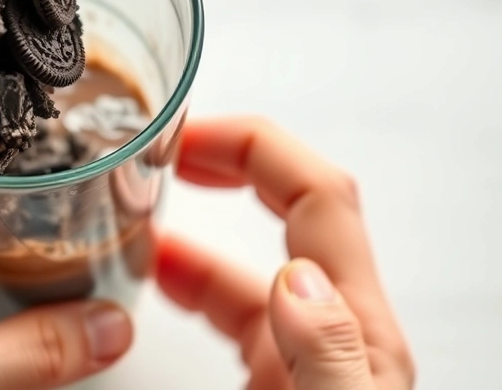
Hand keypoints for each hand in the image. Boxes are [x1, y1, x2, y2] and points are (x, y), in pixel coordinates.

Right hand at [157, 118, 414, 389]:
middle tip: (168, 149)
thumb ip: (328, 354)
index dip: (255, 147)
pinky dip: (192, 284)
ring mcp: (302, 358)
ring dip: (198, 228)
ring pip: (249, 266)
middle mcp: (333, 333)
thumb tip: (298, 280)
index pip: (317, 198)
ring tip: (142, 215)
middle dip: (231, 162)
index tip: (190, 137)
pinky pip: (229, 311)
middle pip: (289, 210)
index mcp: (359, 331)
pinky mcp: (272, 386)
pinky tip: (161, 283)